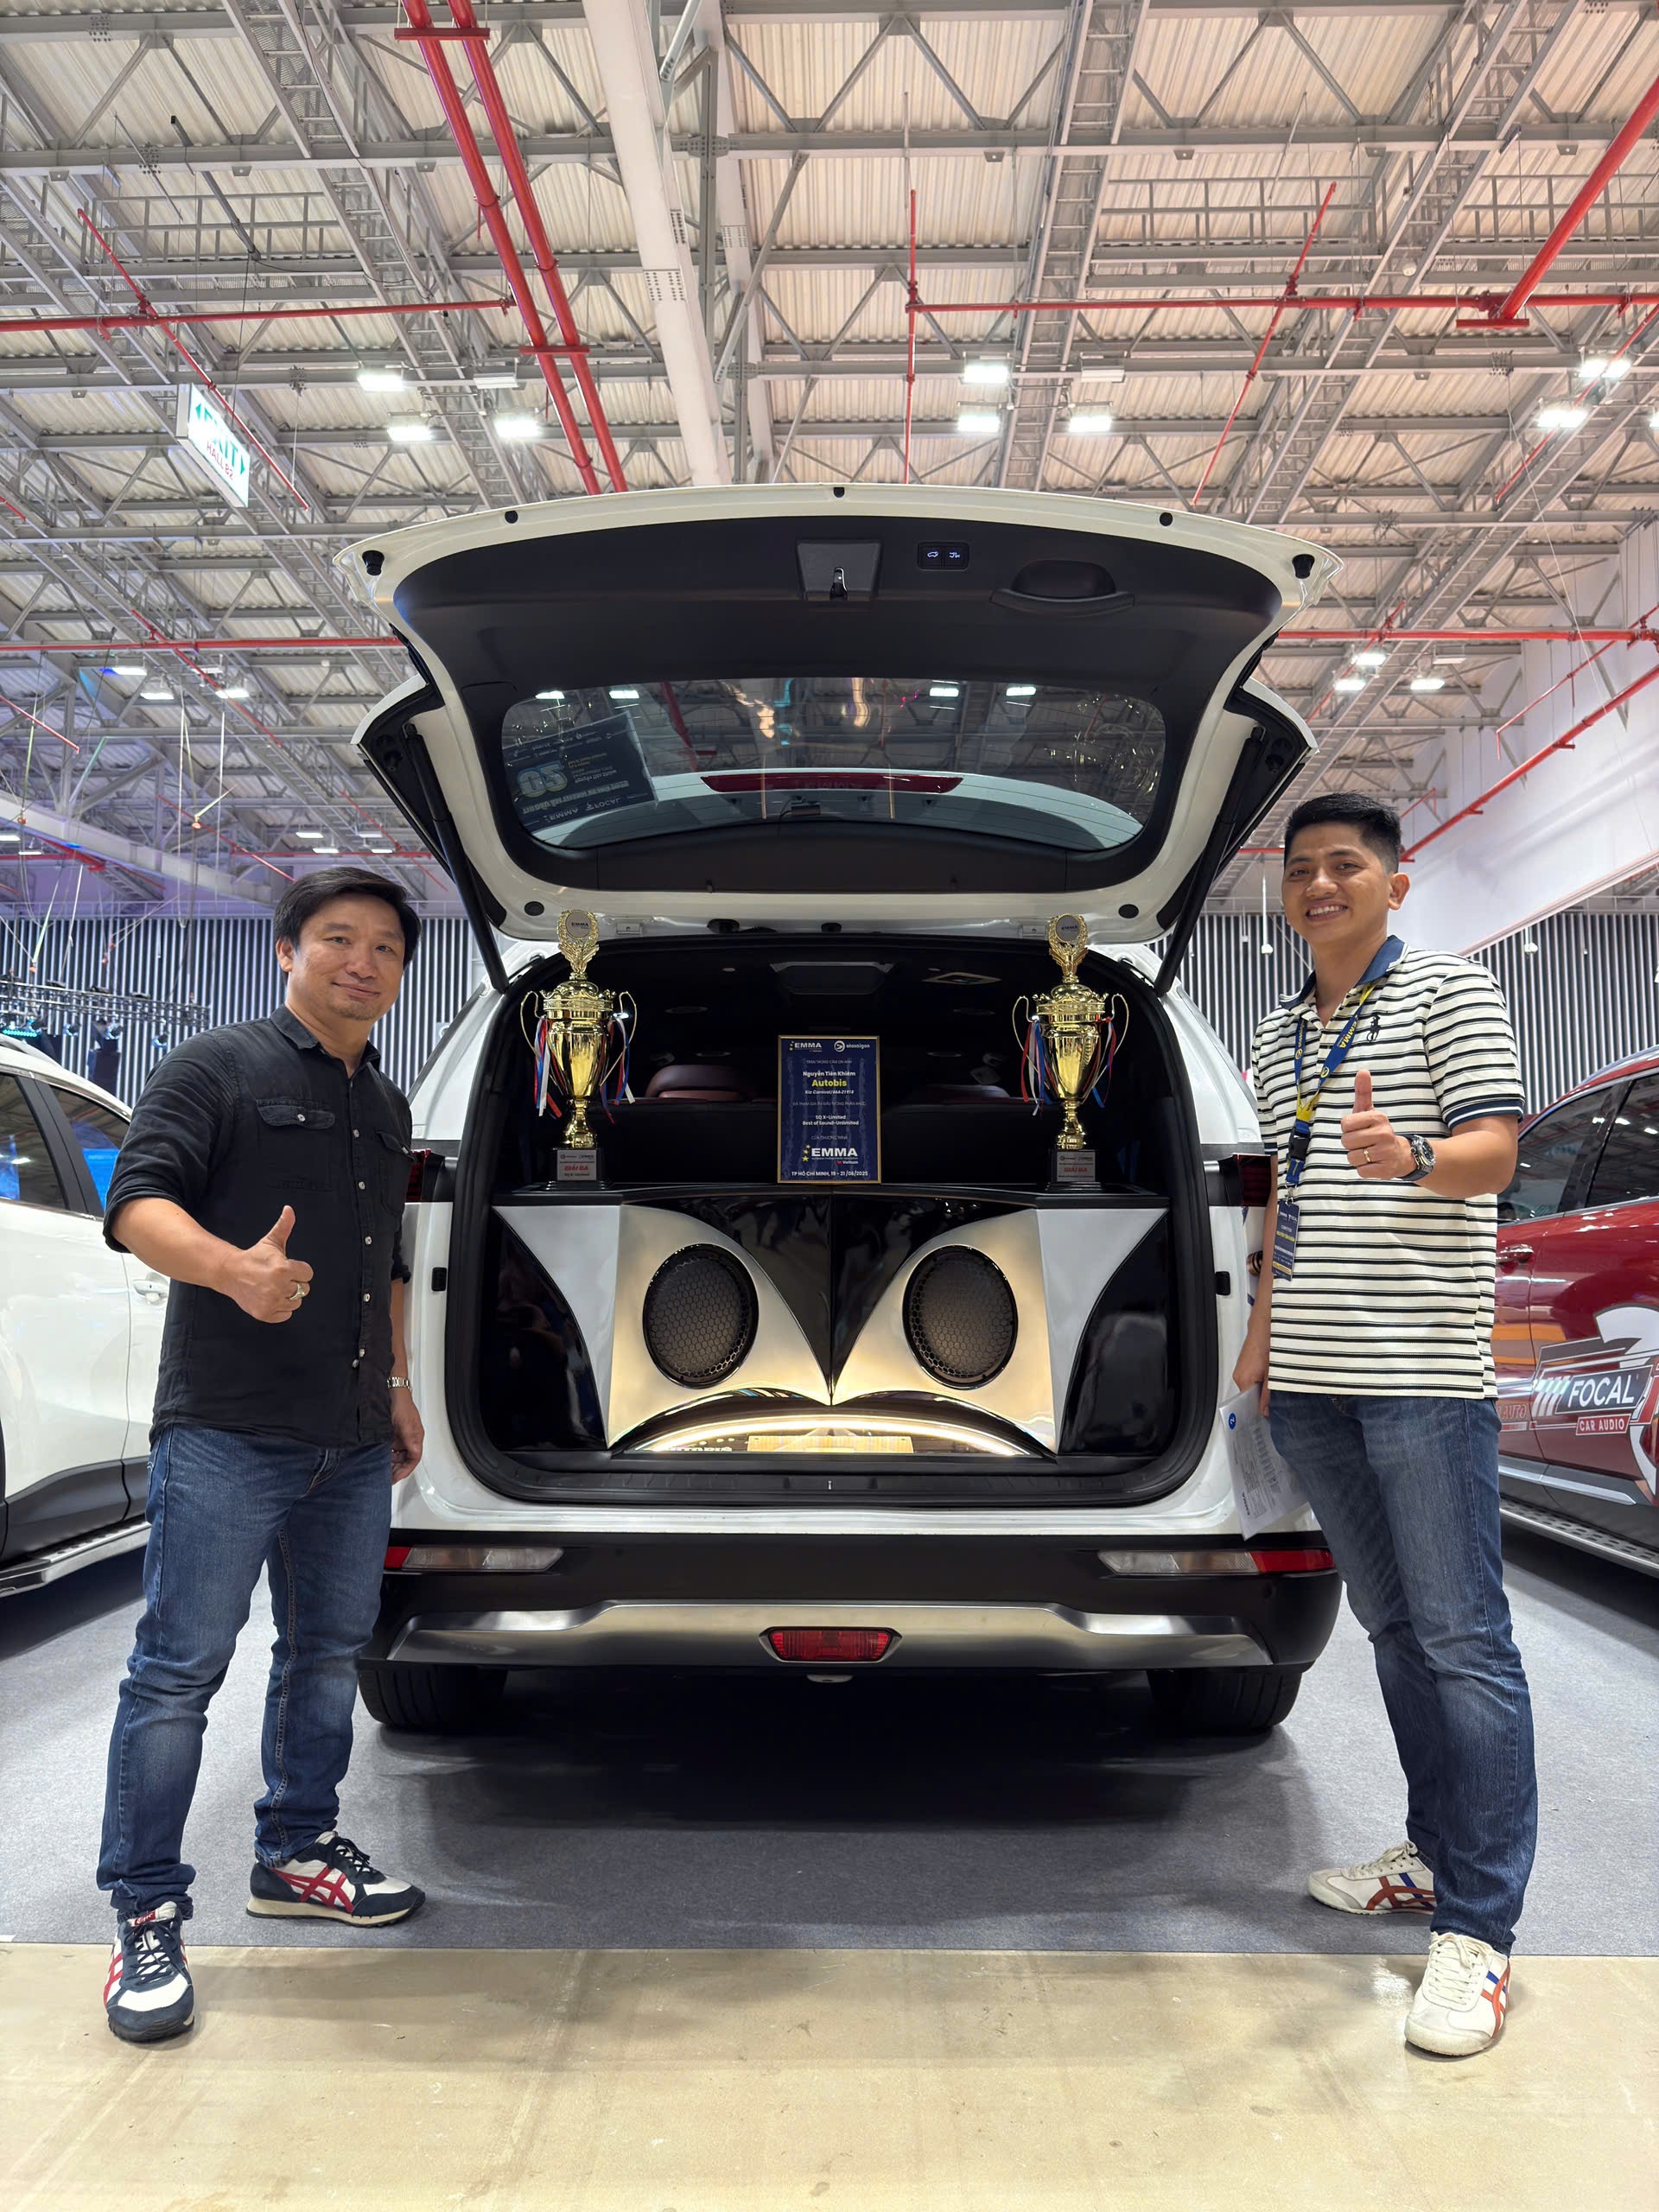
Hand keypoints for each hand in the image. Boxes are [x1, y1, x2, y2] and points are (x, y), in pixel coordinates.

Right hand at [222, 1205, 313, 1323]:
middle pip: (304, 1289)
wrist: (230, 1273)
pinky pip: (286, 1314)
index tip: (287, 1267)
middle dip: (294, 1282)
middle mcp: (278, 1287)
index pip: (308, 1274)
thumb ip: (284, 1226)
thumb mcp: (271, 1241)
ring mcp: (271, 1302)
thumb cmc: (254, 1257)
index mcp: (283, 1269)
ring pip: (296, 1302)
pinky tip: (270, 1297)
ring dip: (288, 1296)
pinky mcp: (265, 1314)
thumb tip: (290, 1209)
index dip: (299, 1269)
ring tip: (274, 1287)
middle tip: (278, 1277)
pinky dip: (281, 1308)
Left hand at [390, 1391, 424, 1482]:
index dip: (405, 1470)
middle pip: (405, 1459)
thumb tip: (414, 1453)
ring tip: (381, 1469)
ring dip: (390, 1463)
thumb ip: (408, 1439)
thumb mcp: (404, 1423)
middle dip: (397, 1469)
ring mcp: (400, 1436)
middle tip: (386, 1477)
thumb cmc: (400, 1402)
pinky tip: (378, 1457)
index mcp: (416, 1436)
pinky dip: (385, 1455)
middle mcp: (409, 1438)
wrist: (390, 1389)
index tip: (395, 1477)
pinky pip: (390, 1449)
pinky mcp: (391, 1433)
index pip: (414, 1459)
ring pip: (397, 1455)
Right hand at [1232, 1332, 1269, 1416]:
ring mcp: (1241, 1369)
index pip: (1249, 1405)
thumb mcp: (1273, 1372)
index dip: (1261, 1410)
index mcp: (1243, 1380)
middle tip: (1277, 1394)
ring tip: (1275, 1378)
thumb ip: (1269, 1393)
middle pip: (1251, 1396)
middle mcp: (1239, 1376)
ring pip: (1253, 1386)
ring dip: (1264, 1386)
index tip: (1271, 1413)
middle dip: (1264, 1398)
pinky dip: (1262, 1377)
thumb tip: (1266, 1410)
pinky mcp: (1246, 1364)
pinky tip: (1271, 1371)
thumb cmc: (1268, 1342)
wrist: (1265, 1323)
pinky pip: (1253, 1377)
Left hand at [1340, 1069, 1412, 1180]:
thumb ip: (1363, 1092)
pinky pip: (1360, 1171)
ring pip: (1352, 1158)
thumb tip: (1362, 1071)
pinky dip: (1364, 1169)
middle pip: (1346, 1141)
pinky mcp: (1385, 1170)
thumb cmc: (1378, 1131)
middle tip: (1365, 1143)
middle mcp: (1383, 1133)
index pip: (1345, 1124)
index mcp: (1378, 1117)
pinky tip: (1374, 1163)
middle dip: (1351, 1144)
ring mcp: (1386, 1152)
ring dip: (1357, 1157)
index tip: (1360, 1129)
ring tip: (1369, 1153)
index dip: (1348, 1128)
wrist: (1401, 1154)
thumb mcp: (1370, 1111)